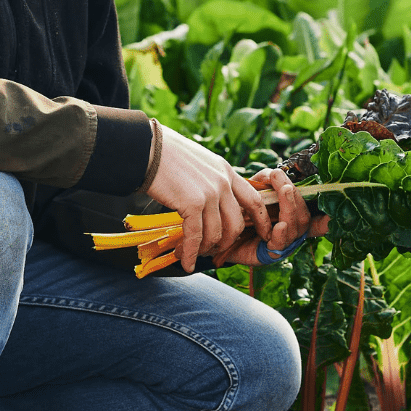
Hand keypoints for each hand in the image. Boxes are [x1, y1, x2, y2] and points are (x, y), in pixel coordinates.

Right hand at [146, 125, 271, 272]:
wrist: (146, 147)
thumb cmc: (166, 154)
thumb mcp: (199, 161)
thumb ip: (211, 179)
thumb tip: (210, 200)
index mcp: (226, 171)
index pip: (254, 200)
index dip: (261, 221)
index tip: (263, 234)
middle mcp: (223, 183)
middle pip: (237, 224)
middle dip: (226, 242)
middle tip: (214, 250)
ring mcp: (210, 194)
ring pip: (216, 234)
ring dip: (205, 249)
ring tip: (193, 254)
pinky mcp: (193, 203)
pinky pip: (196, 237)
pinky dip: (191, 254)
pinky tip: (186, 262)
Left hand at [215, 168, 330, 268]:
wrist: (216, 231)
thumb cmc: (238, 210)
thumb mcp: (252, 191)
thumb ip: (264, 181)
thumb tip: (272, 172)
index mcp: (292, 216)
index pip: (317, 218)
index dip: (329, 216)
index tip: (336, 211)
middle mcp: (291, 231)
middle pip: (305, 216)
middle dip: (295, 196)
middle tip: (283, 180)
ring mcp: (282, 243)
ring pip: (296, 227)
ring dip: (289, 207)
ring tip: (282, 190)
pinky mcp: (269, 253)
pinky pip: (280, 244)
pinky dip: (282, 232)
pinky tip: (278, 224)